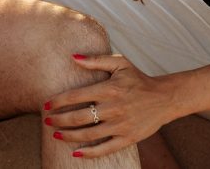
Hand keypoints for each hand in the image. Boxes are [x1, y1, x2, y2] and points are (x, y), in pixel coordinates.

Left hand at [44, 54, 179, 158]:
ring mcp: (120, 125)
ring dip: (68, 135)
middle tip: (46, 121)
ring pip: (88, 134)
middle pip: (78, 117)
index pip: (76, 96)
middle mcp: (113, 108)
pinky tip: (75, 152)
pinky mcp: (127, 138)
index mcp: (109, 88)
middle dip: (59, 120)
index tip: (45, 105)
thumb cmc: (138, 79)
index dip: (57, 101)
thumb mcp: (120, 63)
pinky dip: (89, 152)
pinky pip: (104, 148)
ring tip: (56, 134)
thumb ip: (96, 60)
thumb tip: (72, 57)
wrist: (164, 98)